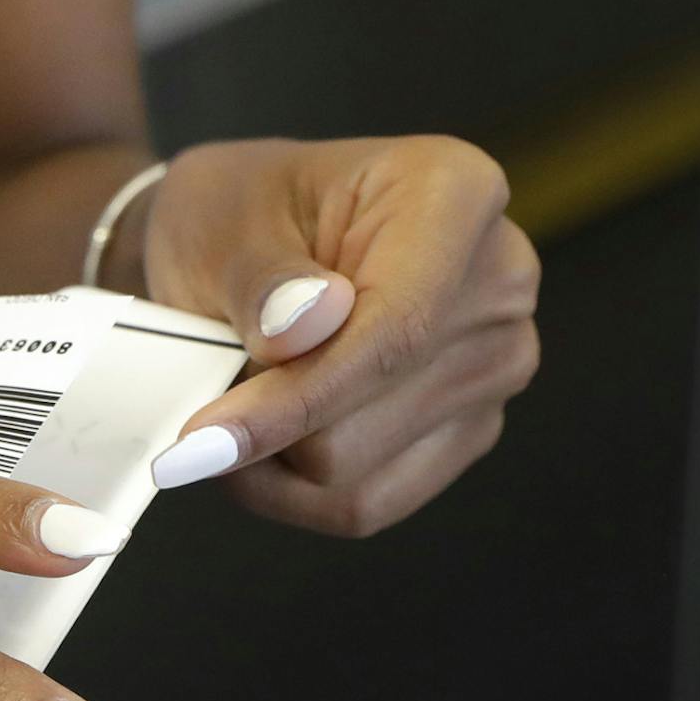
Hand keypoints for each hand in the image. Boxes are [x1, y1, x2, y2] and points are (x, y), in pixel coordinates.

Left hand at [138, 136, 540, 534]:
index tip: (202, 441)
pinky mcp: (465, 431)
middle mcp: (498, 281)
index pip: (396, 328)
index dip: (297, 398)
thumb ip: (261, 277)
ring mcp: (493, 363)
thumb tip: (311, 321)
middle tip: (205, 392)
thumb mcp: (218, 223)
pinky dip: (288, 494)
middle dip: (270, 423)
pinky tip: (254, 449)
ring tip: (231, 404)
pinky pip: (365, 505)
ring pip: (357, 473)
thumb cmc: (234, 216)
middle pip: (375, 414)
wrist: (237, 241)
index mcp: (455, 195)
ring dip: (268, 460)